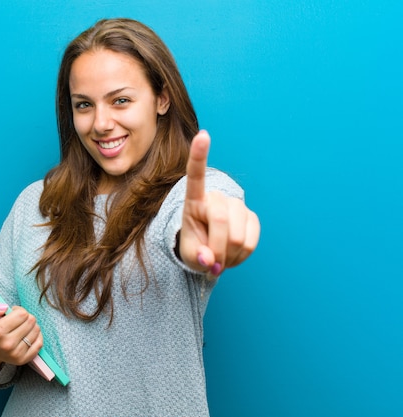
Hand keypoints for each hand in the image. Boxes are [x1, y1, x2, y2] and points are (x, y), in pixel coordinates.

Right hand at [0, 303, 43, 373]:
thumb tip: (4, 308)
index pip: (22, 314)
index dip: (18, 310)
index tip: (12, 313)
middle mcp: (7, 344)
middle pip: (31, 321)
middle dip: (25, 317)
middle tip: (16, 320)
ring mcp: (16, 353)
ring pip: (36, 330)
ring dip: (30, 326)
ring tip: (20, 327)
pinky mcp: (23, 360)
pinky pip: (39, 343)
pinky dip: (36, 336)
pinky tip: (27, 334)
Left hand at [178, 130, 259, 275]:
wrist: (210, 251)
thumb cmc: (195, 248)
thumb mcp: (188, 255)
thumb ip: (195, 256)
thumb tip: (209, 260)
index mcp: (194, 200)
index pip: (196, 175)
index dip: (199, 155)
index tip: (203, 135)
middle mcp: (216, 198)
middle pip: (220, 220)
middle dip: (216, 248)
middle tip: (211, 262)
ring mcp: (236, 206)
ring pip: (238, 236)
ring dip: (229, 255)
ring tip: (221, 257)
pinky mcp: (252, 218)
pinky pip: (251, 242)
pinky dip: (241, 256)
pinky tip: (233, 255)